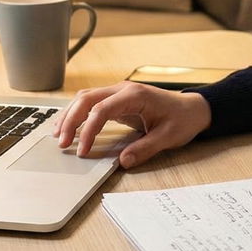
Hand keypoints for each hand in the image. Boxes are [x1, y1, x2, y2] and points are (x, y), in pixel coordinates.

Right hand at [51, 81, 212, 168]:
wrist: (193, 108)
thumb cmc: (182, 119)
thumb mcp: (168, 137)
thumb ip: (145, 148)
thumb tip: (123, 161)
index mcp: (135, 95)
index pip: (101, 110)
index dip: (89, 130)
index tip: (83, 150)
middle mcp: (123, 89)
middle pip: (87, 99)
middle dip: (71, 121)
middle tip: (62, 143)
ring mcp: (119, 92)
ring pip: (85, 98)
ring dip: (70, 115)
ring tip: (59, 135)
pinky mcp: (117, 99)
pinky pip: (92, 102)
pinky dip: (78, 113)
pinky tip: (69, 126)